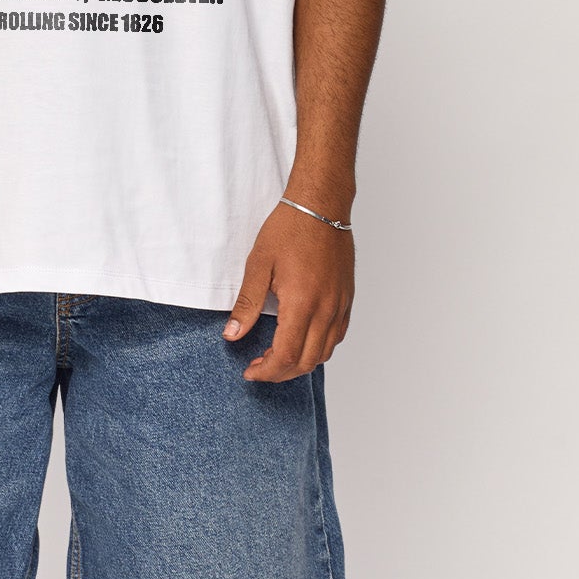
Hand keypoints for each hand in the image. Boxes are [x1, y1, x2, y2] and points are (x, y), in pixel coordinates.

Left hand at [223, 199, 353, 382]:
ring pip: (325, 352)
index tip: (250, 371)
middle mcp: (326, 309)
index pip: (287, 355)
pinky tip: (301, 340)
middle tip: (259, 366)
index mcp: (302, 303)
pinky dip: (319, 348)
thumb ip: (246, 304)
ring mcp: (340, 305)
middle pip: (307, 361)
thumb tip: (232, 335)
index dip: (267, 370)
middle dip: (281, 372)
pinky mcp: (346, 298)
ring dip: (301, 363)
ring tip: (277, 356)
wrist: (321, 206)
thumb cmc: (289, 229)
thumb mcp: (258, 265)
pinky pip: (337, 336)